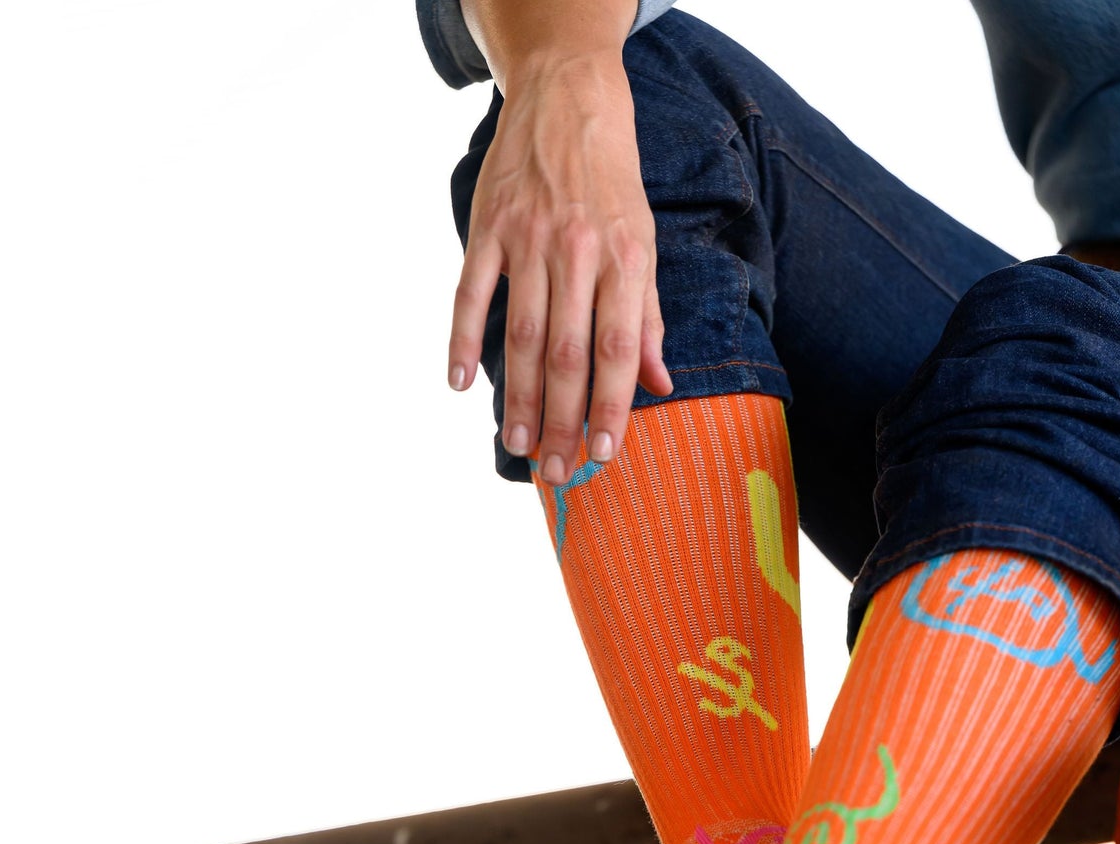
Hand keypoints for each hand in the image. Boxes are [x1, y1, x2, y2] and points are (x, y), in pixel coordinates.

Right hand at [448, 51, 672, 483]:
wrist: (568, 96)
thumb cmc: (611, 181)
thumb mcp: (643, 242)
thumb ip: (647, 317)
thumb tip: (660, 384)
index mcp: (622, 260)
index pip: (617, 350)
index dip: (611, 407)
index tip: (604, 456)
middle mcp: (576, 253)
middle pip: (567, 355)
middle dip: (563, 420)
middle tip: (557, 471)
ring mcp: (527, 240)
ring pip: (521, 334)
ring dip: (518, 397)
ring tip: (519, 446)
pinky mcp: (487, 227)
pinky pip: (470, 294)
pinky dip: (461, 340)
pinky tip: (459, 385)